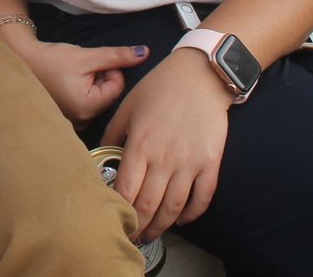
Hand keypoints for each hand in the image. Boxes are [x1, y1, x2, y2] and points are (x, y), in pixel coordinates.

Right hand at [17, 40, 150, 126]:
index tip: (89, 63)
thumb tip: (145, 52)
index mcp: (88, 108)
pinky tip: (67, 83)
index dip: (107, 69)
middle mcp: (83, 120)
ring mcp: (75, 122)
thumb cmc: (50, 59)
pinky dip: (83, 90)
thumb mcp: (86, 55)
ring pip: (99, 97)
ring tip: (71, 76)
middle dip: (99, 77)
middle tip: (79, 69)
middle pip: (109, 93)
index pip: (117, 86)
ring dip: (91, 83)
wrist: (21, 62)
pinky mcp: (69, 118)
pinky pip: (88, 103)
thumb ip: (116, 55)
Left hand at [100, 50, 232, 240]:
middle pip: (149, 204)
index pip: (126, 189)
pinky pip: (203, 197)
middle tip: (130, 235)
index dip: (118, 210)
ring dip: (162, 225)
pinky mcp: (211, 163)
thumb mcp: (127, 106)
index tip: (112, 219)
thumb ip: (113, 134)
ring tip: (151, 234)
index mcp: (140, 145)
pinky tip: (182, 220)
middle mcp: (164, 158)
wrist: (199, 76)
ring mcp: (190, 163)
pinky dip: (193, 214)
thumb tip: (101, 155)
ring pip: (174, 207)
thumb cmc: (160, 88)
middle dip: (138, 225)